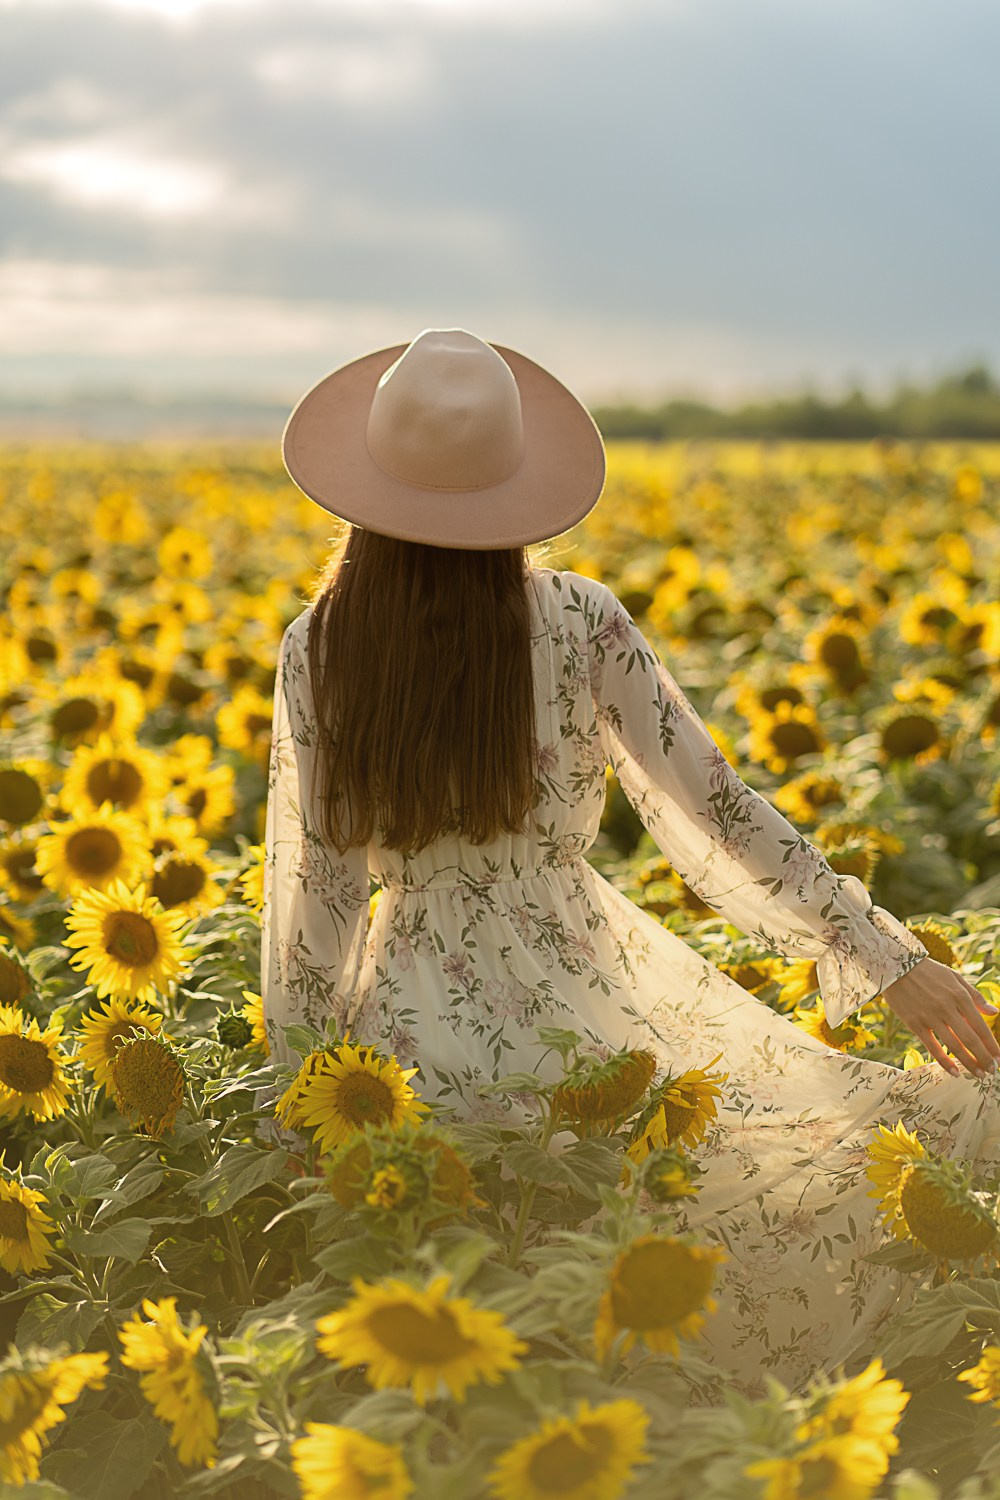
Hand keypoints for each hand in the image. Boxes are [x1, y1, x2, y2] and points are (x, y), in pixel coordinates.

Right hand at [882, 956, 999, 1078]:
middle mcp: (947, 1007)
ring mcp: (930, 1016)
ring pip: (954, 1046)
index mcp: (960, 996)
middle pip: (970, 1039)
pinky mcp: (914, 1023)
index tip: (999, 1058)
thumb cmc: (928, 972)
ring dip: (968, 1063)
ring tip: (979, 1075)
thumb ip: (975, 996)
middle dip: (984, 1058)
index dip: (991, 1045)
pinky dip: (944, 1061)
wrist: (896, 966)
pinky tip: (954, 1072)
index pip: (980, 1026)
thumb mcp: (955, 977)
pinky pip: (932, 1047)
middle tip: (992, 1071)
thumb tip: (994, 1012)